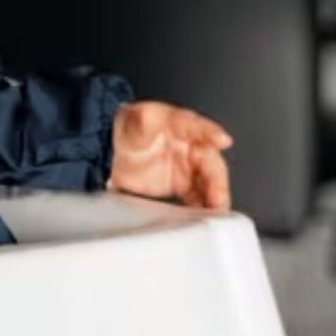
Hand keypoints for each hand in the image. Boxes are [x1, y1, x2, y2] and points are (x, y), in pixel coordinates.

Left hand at [108, 100, 232, 209]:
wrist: (113, 155)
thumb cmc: (129, 132)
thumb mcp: (136, 122)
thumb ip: (144, 120)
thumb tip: (147, 116)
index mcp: (183, 126)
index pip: (200, 128)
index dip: (211, 134)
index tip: (222, 141)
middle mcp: (192, 147)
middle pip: (211, 164)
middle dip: (217, 182)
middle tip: (218, 198)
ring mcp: (189, 168)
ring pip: (209, 184)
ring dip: (214, 199)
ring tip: (215, 213)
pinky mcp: (183, 186)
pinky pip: (197, 198)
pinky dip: (202, 209)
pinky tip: (202, 218)